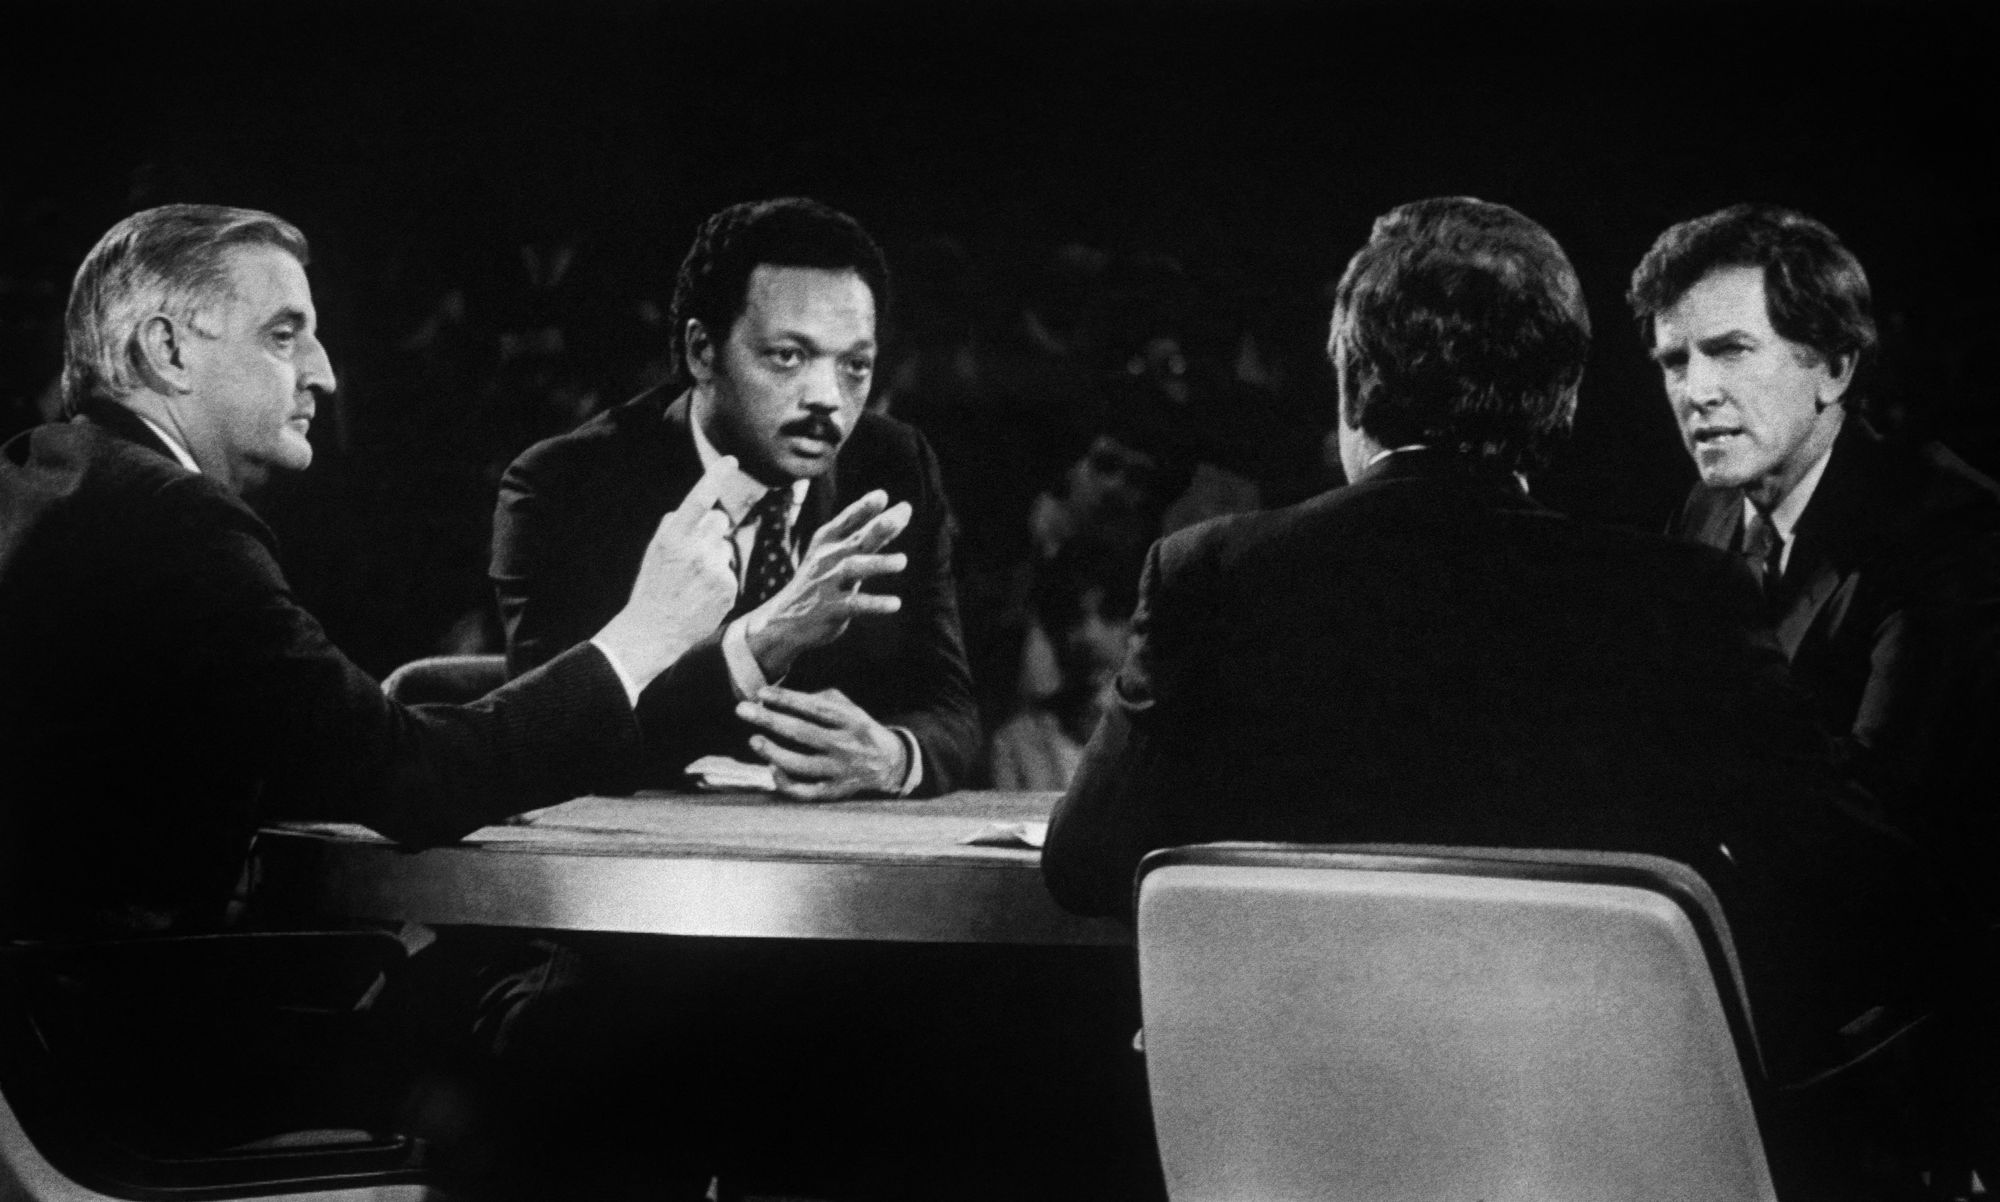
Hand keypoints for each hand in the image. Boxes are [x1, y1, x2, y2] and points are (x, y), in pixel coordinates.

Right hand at [593, 455, 737, 686]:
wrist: (654, 631)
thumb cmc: (653, 587)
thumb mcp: (656, 550)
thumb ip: (677, 527)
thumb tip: (705, 511)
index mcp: (673, 537)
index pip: (698, 500)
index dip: (715, 478)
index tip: (731, 461)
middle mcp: (696, 550)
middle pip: (720, 521)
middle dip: (712, 530)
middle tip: (695, 552)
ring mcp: (715, 569)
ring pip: (725, 548)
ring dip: (715, 558)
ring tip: (693, 581)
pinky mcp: (729, 587)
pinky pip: (729, 571)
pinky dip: (719, 580)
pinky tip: (702, 595)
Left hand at [736, 685, 910, 799]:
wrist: (889, 764)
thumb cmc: (857, 729)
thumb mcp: (849, 708)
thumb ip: (820, 700)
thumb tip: (781, 699)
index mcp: (851, 720)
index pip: (815, 707)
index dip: (787, 699)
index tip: (762, 692)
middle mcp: (846, 745)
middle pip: (803, 733)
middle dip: (770, 720)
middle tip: (742, 710)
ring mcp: (840, 770)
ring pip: (801, 764)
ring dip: (773, 752)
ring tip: (754, 740)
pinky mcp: (835, 791)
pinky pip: (806, 791)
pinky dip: (786, 783)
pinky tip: (771, 768)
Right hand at [742, 490, 910, 678]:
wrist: (784, 620)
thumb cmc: (819, 582)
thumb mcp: (837, 554)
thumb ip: (869, 536)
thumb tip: (900, 513)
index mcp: (827, 542)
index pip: (847, 521)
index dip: (863, 508)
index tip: (882, 496)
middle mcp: (828, 559)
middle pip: (856, 540)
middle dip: (877, 528)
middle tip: (898, 516)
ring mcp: (828, 583)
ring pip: (854, 569)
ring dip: (878, 563)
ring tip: (902, 561)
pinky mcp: (831, 609)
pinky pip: (855, 604)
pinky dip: (875, 604)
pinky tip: (895, 604)